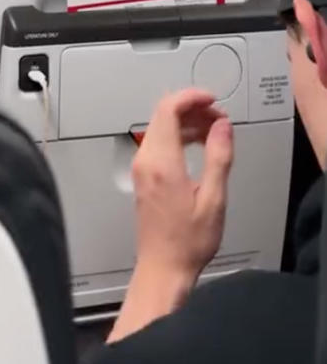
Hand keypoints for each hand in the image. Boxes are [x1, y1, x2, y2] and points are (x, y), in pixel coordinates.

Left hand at [131, 88, 233, 277]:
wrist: (164, 265)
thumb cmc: (187, 240)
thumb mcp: (214, 198)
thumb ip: (218, 157)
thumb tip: (222, 127)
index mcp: (162, 164)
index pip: (167, 110)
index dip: (190, 97)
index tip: (212, 99)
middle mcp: (145, 162)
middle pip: (163, 116)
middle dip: (192, 108)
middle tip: (219, 117)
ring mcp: (141, 168)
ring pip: (160, 128)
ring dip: (186, 122)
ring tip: (215, 130)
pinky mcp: (143, 176)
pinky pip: (158, 144)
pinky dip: (179, 136)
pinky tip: (199, 144)